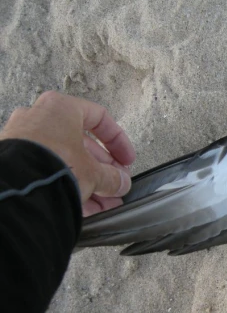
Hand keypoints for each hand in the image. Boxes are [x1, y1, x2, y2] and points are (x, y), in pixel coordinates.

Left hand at [0, 91, 135, 215]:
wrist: (16, 186)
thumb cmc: (52, 165)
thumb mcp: (94, 172)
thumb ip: (112, 177)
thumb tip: (121, 183)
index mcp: (61, 108)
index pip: (100, 118)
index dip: (119, 141)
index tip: (126, 159)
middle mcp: (39, 118)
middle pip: (82, 143)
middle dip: (103, 167)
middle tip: (115, 182)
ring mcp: (24, 138)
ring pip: (65, 159)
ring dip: (88, 179)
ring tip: (103, 200)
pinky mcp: (14, 160)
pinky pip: (48, 169)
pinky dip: (67, 183)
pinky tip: (84, 204)